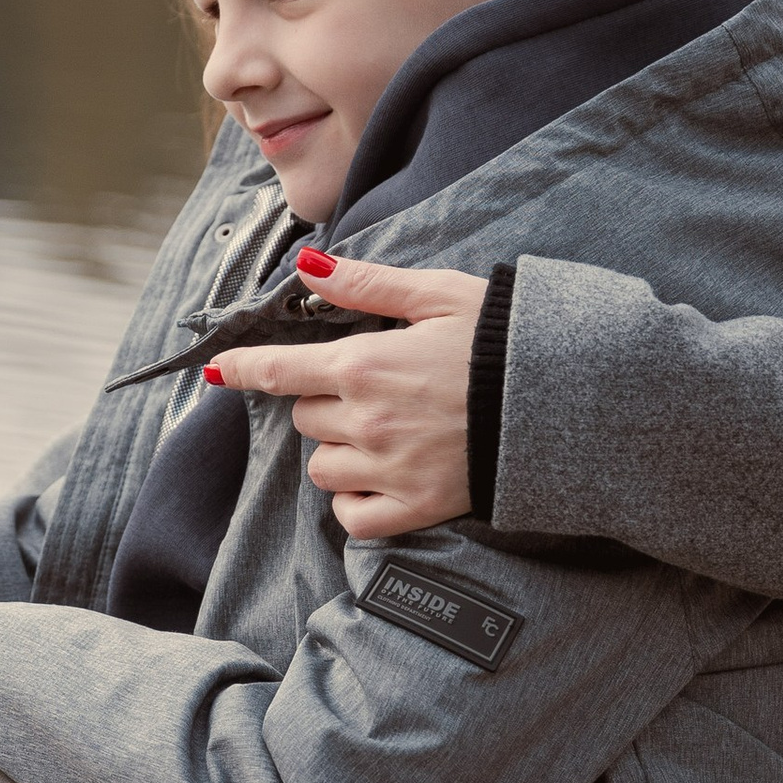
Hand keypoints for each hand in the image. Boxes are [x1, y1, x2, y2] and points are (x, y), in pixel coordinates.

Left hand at [204, 251, 486, 540]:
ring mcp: (389, 471)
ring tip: (385, 432)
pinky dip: (356, 500)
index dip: (239, 369)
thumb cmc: (504, 340)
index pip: (277, 371)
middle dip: (325, 402)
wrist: (567, 403)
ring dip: (340, 451)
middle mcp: (366, 423)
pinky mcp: (416, 508)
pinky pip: (353, 516)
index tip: (215, 371)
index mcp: (365, 366)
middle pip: (306, 418)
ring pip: (322, 468)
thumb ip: (367, 285)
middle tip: (372, 388)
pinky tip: (382, 477)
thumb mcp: (438, 295)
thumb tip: (306, 267)